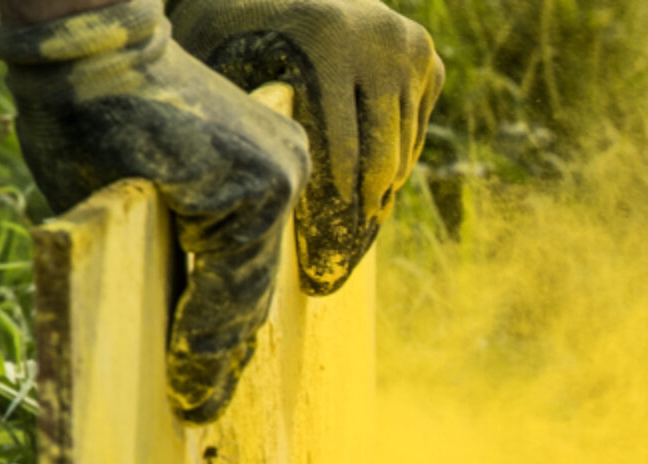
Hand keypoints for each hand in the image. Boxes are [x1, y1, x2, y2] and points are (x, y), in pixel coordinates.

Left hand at [0, 0, 310, 422]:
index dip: (205, 359)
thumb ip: (148, 280)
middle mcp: (286, 181)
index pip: (228, 301)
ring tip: (213, 365)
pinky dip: (240, 265)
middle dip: (224, 346)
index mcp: (251, 197)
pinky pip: (265, 230)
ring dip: (236, 308)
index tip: (191, 404)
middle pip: (254, 289)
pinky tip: (223, 303)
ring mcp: (290, 164)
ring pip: (263, 263)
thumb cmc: (81, 119)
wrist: (92, 38)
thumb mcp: (102, 213)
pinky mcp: (282, 154)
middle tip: (203, 402)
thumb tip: (173, 352)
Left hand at [169, 0, 442, 293]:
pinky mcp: (427, 57)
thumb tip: (233, 193)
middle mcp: (379, 38)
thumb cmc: (231, 27)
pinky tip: (371, 176)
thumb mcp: (219, 60)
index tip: (323, 245)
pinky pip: (417, 128)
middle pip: (383, 150)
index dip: (334, 198)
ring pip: (405, 145)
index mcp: (327, 39)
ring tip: (360, 224)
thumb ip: (236, 114)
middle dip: (365, 201)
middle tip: (346, 252)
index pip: (344, 144)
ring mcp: (410, 46)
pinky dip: (397, 154)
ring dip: (383, 185)